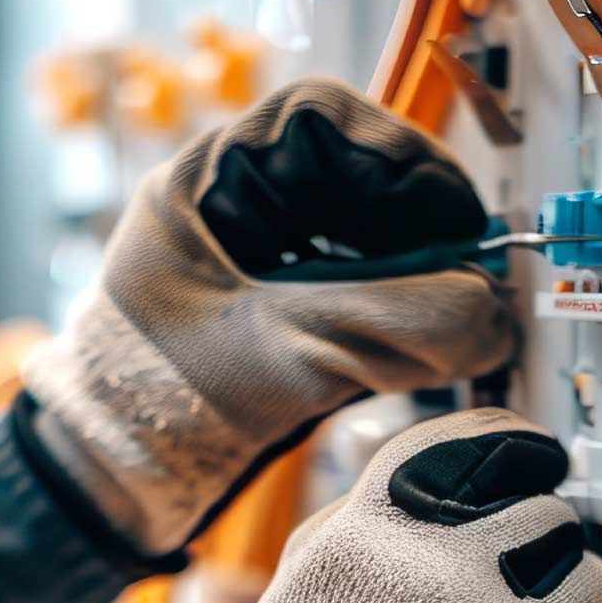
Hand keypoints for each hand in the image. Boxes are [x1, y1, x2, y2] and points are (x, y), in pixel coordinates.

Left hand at [24, 80, 514, 555]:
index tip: (450, 210)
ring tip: (445, 325)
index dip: (399, 153)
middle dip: (415, 226)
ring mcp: (261, 266)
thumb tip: (486, 313)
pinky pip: (358, 298)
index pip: (322, 118)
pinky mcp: (283, 320)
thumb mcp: (283, 354)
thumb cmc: (151, 405)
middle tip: (463, 278)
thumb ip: (390, 325)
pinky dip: (396, 322)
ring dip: (412, 280)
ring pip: (363, 242)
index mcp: (208, 181)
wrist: (115, 484)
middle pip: (354, 181)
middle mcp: (237, 212)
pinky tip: (417, 354)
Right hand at [178, 409, 601, 602]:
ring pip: (595, 590)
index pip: (484, 445)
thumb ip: (365, 517)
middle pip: (551, 519)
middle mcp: (464, 566)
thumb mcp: (306, 581)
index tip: (536, 462)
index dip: (515, 454)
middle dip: (538, 557)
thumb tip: (414, 482)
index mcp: (392, 525)